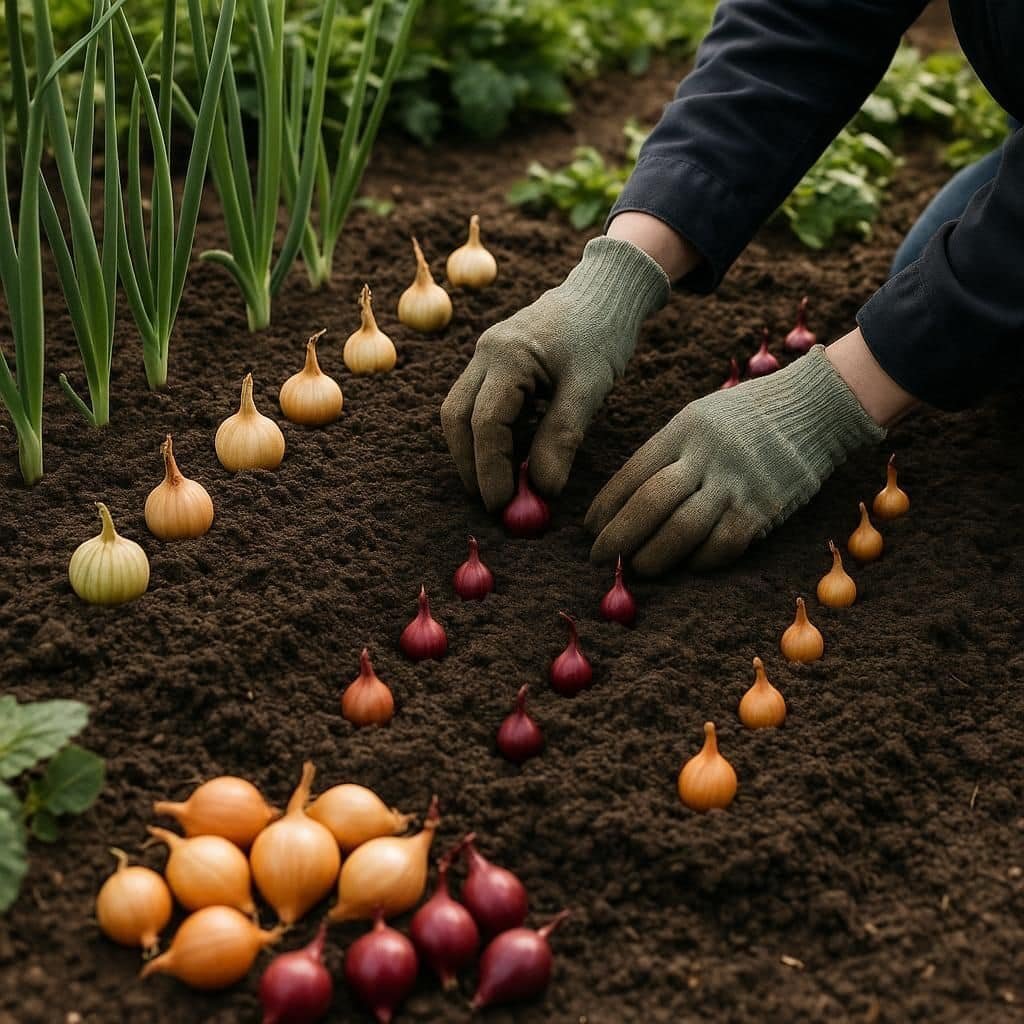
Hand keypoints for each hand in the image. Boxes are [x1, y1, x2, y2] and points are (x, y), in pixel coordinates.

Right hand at [440, 236, 669, 510]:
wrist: (603, 291)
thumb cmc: (601, 335)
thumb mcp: (589, 388)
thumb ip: (562, 437)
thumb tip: (543, 489)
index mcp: (508, 355)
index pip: (486, 423)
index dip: (490, 469)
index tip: (502, 505)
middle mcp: (486, 353)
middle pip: (456, 418)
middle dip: (470, 465)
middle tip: (492, 502)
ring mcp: (485, 355)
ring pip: (460, 412)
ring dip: (474, 452)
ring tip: (501, 485)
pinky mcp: (494, 362)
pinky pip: (478, 404)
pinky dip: (488, 435)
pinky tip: (512, 456)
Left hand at [585, 346, 885, 573]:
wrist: (817, 408)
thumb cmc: (748, 417)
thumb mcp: (700, 417)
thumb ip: (668, 453)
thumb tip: (627, 498)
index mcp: (684, 430)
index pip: (633, 472)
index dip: (607, 505)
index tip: (589, 527)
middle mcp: (706, 456)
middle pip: (650, 502)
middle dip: (619, 535)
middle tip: (600, 556)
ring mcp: (736, 483)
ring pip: (682, 529)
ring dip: (654, 555)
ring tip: (637, 568)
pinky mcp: (763, 509)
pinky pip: (724, 544)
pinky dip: (701, 560)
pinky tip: (688, 565)